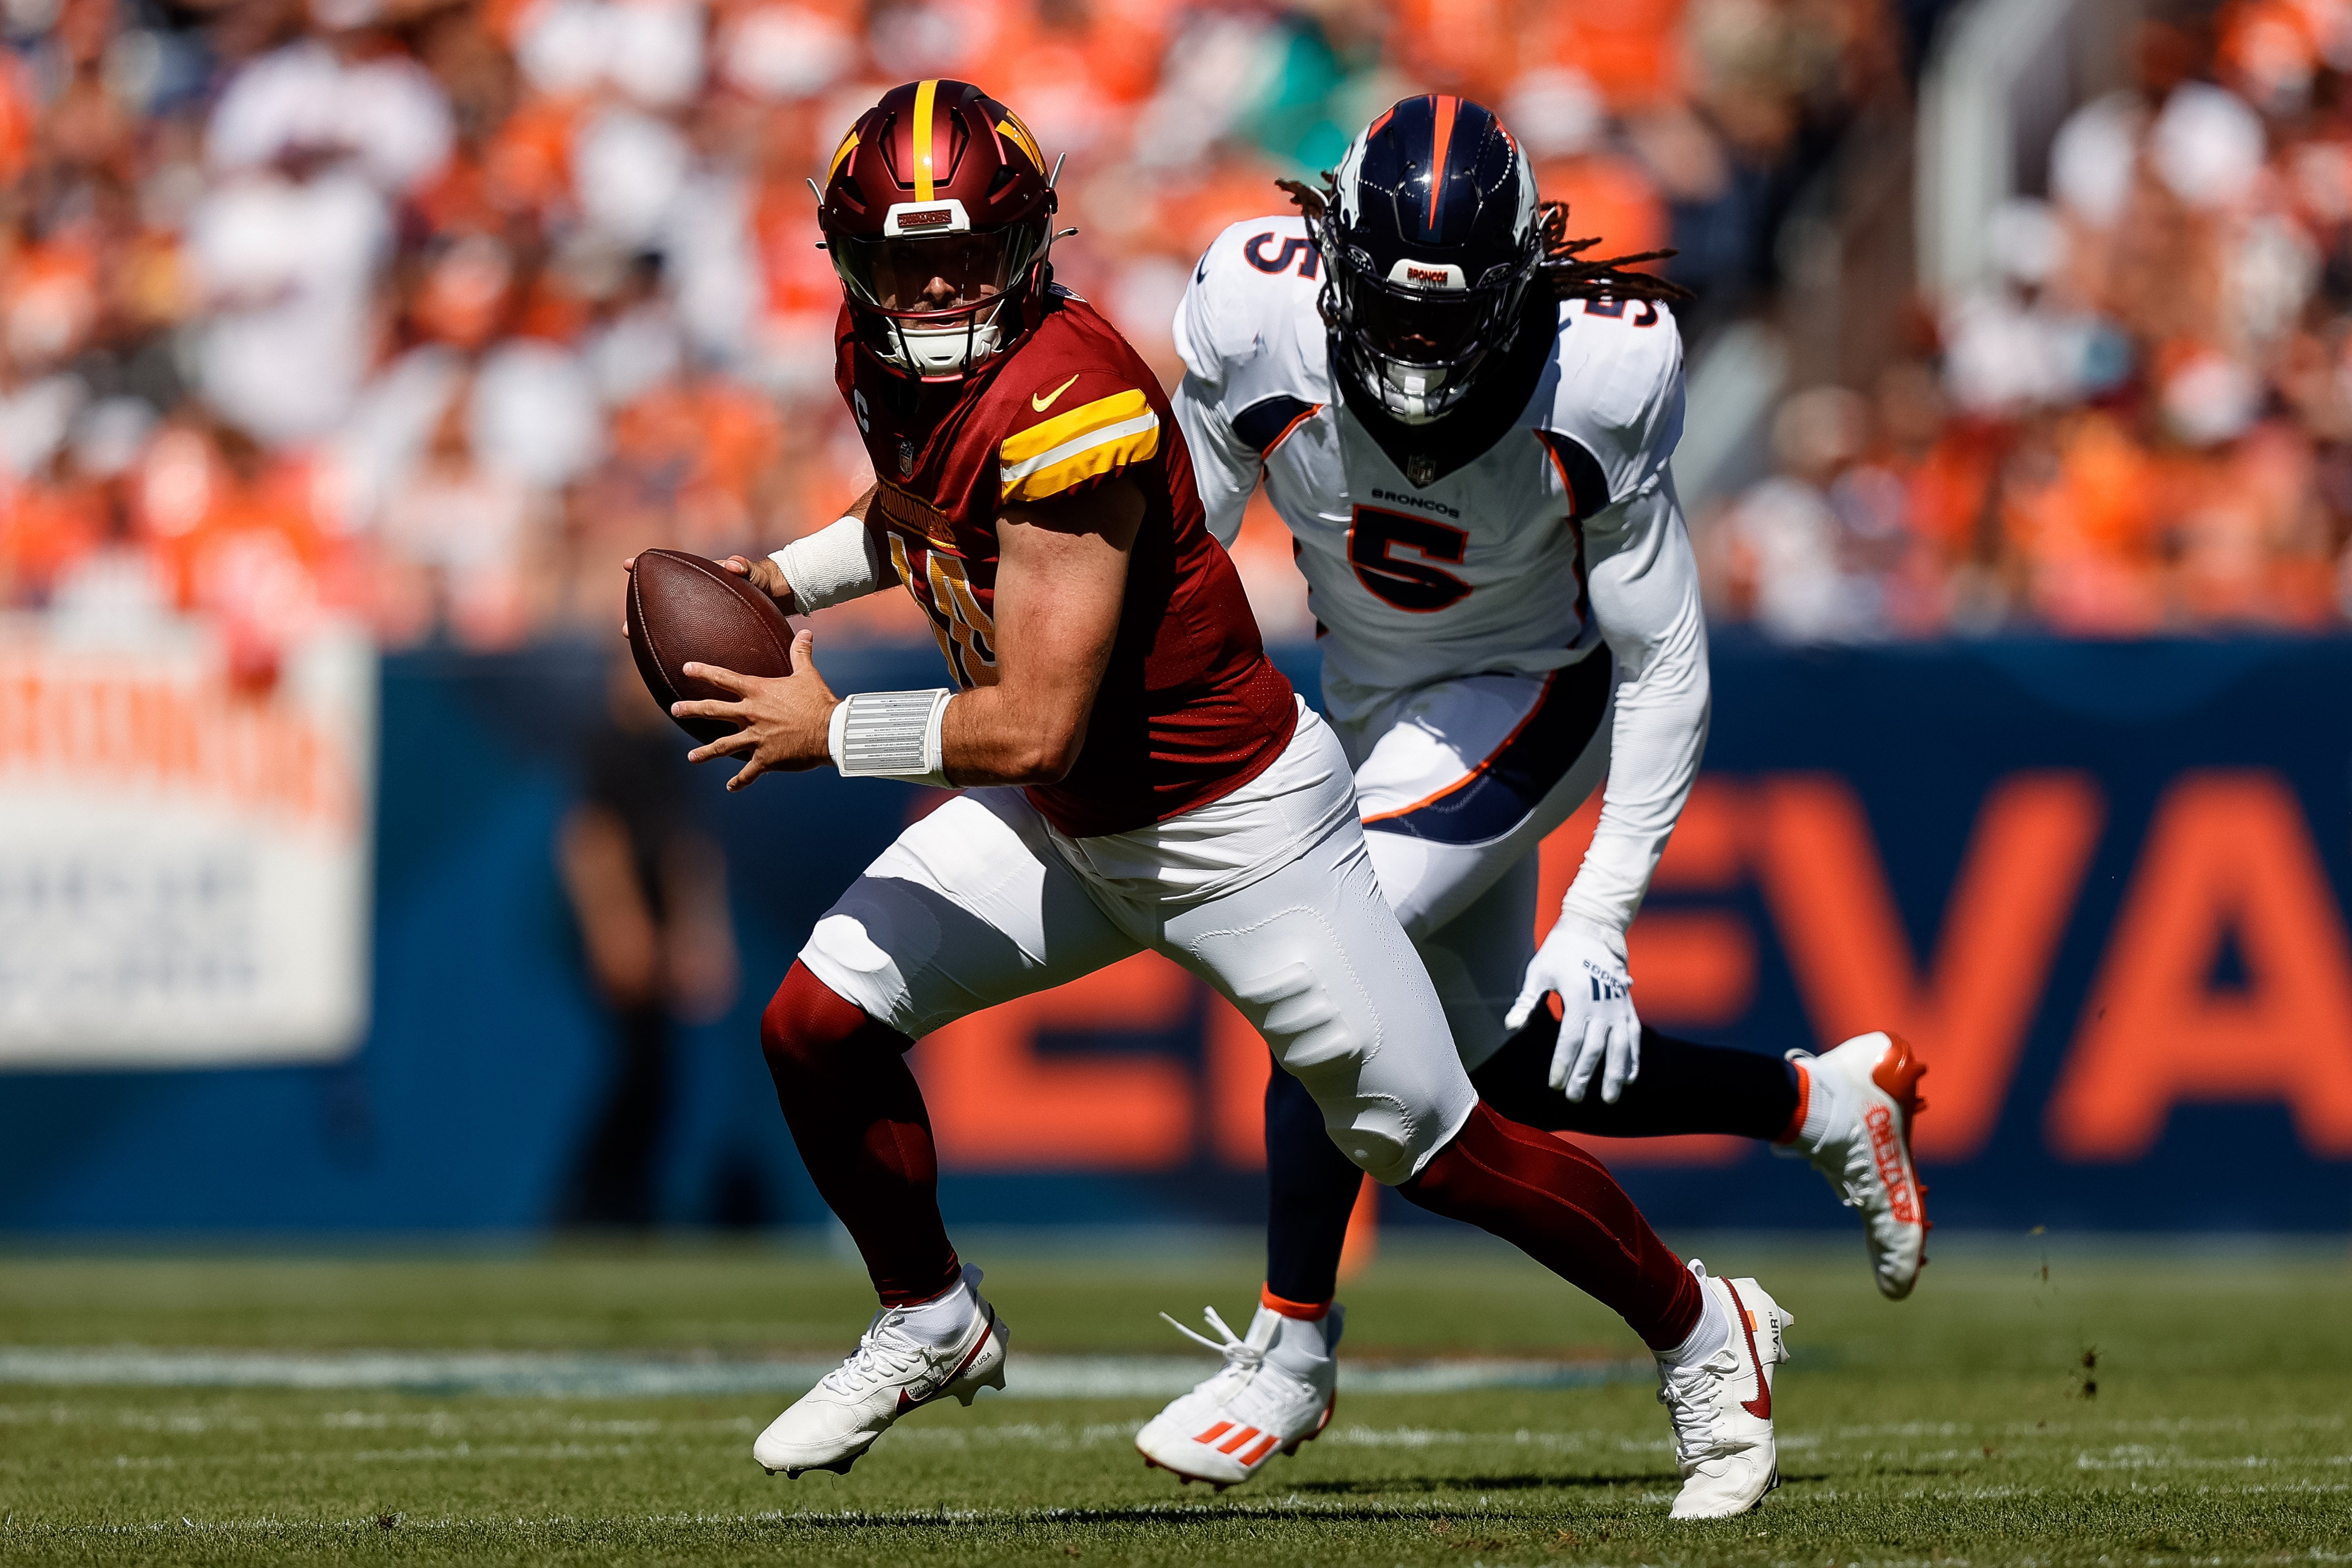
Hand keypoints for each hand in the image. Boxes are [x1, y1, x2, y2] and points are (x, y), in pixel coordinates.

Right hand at [618, 553, 792, 638]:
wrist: (777, 594)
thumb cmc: (763, 579)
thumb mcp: (754, 572)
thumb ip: (744, 567)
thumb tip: (733, 564)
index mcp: (702, 580)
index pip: (669, 571)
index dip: (646, 567)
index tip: (627, 564)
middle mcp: (696, 597)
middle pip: (661, 605)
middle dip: (641, 615)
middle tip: (624, 630)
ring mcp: (703, 614)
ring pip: (672, 624)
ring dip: (653, 635)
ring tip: (638, 648)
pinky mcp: (713, 630)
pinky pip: (692, 638)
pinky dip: (679, 647)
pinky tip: (670, 664)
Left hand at [669, 627, 838, 791]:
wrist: (830, 731)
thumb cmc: (819, 700)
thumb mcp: (807, 674)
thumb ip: (801, 653)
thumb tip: (806, 632)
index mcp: (757, 692)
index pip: (724, 678)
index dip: (703, 672)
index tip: (685, 668)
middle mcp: (750, 714)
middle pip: (713, 710)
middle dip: (691, 709)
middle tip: (674, 709)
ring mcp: (756, 738)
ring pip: (723, 746)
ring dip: (705, 752)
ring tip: (691, 757)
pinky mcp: (766, 759)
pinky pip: (748, 773)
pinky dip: (739, 781)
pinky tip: (731, 787)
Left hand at [1506, 912, 1640, 1103]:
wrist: (1594, 927)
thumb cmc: (1561, 951)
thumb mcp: (1539, 971)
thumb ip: (1527, 1001)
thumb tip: (1512, 1026)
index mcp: (1579, 997)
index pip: (1571, 1040)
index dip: (1563, 1064)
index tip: (1556, 1085)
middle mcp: (1603, 1005)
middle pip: (1595, 1049)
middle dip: (1585, 1076)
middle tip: (1575, 1098)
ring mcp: (1619, 1006)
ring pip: (1621, 1047)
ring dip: (1615, 1074)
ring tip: (1609, 1098)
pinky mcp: (1628, 1005)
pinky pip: (1634, 1036)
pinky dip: (1634, 1059)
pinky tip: (1629, 1078)